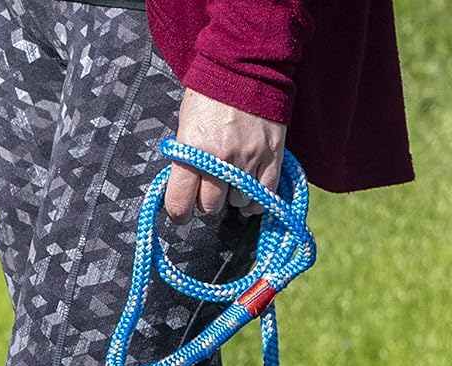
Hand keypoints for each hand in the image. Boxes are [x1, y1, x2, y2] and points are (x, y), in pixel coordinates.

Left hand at [165, 87, 285, 222]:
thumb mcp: (185, 127)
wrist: (245, 67)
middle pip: (210, 206)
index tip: (181, 213)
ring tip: (231, 180)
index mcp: (192, 151)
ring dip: (233, 195)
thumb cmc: (208, 97)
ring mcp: (248, 158)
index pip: (180, 203)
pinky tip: (249, 196)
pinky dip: (256, 200)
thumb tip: (183, 192)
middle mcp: (219, 159)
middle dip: (207, 201)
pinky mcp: (272, 154)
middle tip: (209, 188)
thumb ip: (184, 161)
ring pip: (237, 201)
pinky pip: (265, 194)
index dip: (179, 213)